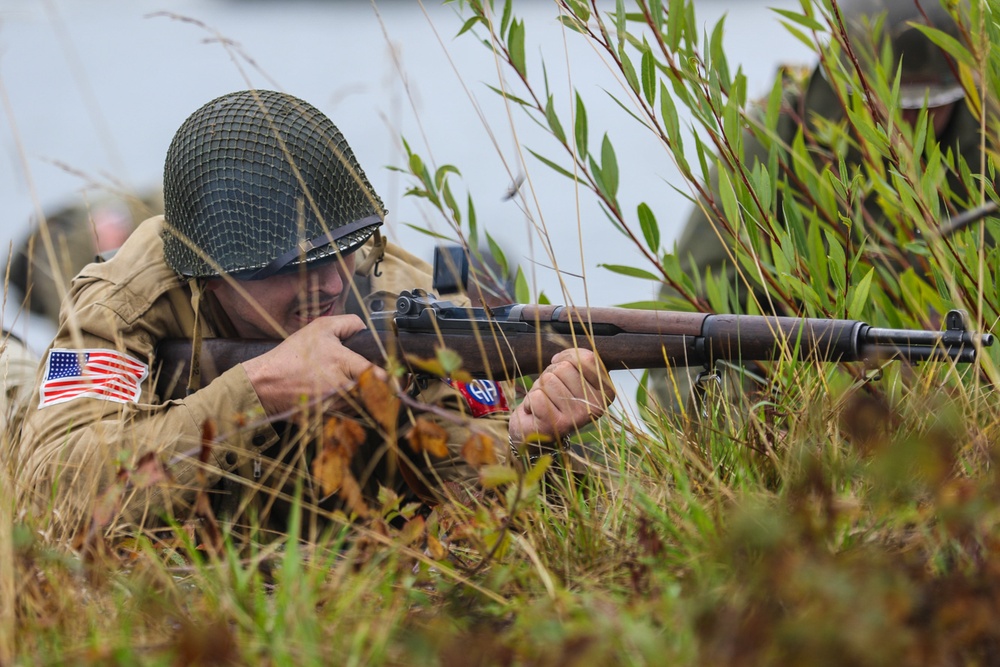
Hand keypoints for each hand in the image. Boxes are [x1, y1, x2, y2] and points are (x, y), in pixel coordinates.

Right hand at [242, 315, 386, 414]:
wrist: (265, 385)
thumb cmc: (290, 356)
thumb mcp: (319, 328)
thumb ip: (348, 323)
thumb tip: (366, 328)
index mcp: (343, 364)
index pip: (379, 374)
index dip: (393, 377)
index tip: (402, 378)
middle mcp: (342, 387)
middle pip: (377, 393)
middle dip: (386, 390)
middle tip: (396, 386)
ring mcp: (336, 406)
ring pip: (366, 406)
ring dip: (371, 399)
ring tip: (370, 390)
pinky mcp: (329, 418)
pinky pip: (352, 416)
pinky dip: (356, 409)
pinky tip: (352, 400)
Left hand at [508, 349, 614, 444]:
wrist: (539, 431)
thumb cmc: (556, 399)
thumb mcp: (573, 376)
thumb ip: (576, 360)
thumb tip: (559, 359)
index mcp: (606, 392)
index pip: (587, 358)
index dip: (567, 357)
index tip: (561, 367)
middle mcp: (595, 407)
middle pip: (564, 368)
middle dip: (551, 374)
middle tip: (552, 392)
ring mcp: (577, 417)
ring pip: (548, 380)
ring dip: (540, 388)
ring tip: (546, 402)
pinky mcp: (556, 425)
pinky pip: (536, 396)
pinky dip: (530, 401)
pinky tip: (537, 412)